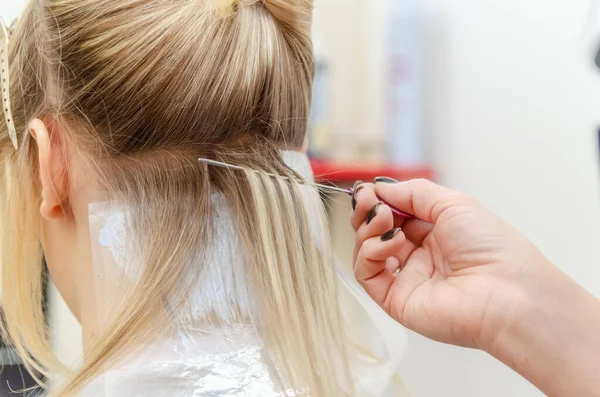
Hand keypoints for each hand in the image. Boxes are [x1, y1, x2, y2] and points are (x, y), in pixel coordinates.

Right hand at [351, 178, 546, 349]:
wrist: (507, 292)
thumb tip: (378, 187)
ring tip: (385, 220)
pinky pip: (366, 274)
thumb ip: (412, 192)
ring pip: (367, 251)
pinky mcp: (395, 300)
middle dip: (368, 211)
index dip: (379, 201)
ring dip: (368, 229)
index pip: (393, 214)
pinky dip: (371, 252)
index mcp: (435, 234)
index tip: (368, 189)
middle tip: (368, 200)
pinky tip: (393, 243)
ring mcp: (406, 278)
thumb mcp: (452, 203)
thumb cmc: (491, 246)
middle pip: (375, 231)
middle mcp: (418, 256)